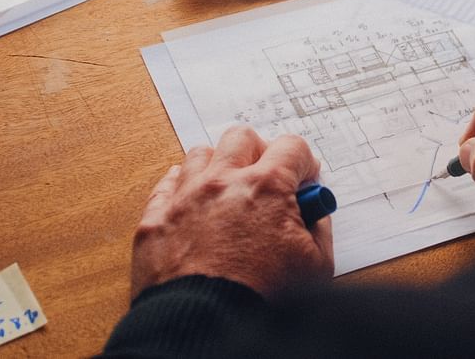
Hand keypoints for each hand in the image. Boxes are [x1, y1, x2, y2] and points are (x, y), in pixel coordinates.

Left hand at [130, 126, 333, 299]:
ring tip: (227, 192)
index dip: (303, 162)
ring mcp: (185, 198)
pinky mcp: (155, 221)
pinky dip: (182, 188)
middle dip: (259, 152)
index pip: (292, 146)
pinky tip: (194, 204)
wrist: (204, 336)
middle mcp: (224, 182)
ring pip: (201, 154)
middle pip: (242, 137)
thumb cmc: (260, 303)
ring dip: (218, 166)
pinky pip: (166, 184)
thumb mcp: (316, 267)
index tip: (303, 179)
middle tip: (265, 178)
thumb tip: (314, 211)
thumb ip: (319, 228)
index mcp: (266, 188)